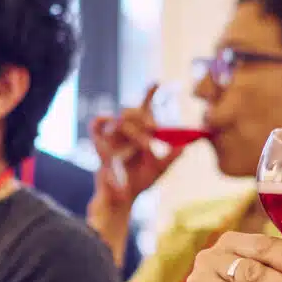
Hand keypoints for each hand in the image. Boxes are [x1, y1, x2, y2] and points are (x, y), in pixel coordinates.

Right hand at [90, 86, 182, 208]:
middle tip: (154, 128)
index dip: (148, 94)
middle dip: (144, 117)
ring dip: (135, 131)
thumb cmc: (140, 182)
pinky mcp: (99, 144)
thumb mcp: (159, 169)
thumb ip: (171, 157)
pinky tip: (107, 120)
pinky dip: (101, 121)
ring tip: (146, 147)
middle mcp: (125, 131)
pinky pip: (96, 125)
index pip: (145, 109)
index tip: (156, 82)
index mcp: (140, 132)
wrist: (122, 198)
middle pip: (132, 111)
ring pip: (120, 120)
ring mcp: (111, 137)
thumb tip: (185, 147)